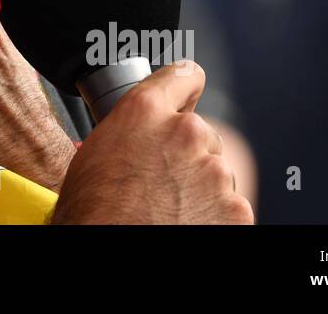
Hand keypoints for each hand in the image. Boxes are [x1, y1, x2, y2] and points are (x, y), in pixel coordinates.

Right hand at [51, 60, 254, 223]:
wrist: (105, 253)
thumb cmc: (93, 212)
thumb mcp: (95, 151)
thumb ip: (130, 129)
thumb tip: (140, 132)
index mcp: (145, 112)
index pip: (184, 75)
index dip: (184, 88)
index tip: (186, 97)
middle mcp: (184, 132)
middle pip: (200, 133)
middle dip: (186, 153)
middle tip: (161, 180)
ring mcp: (214, 172)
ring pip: (214, 171)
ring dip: (199, 185)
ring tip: (168, 208)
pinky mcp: (234, 209)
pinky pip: (228, 205)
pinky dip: (212, 214)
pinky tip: (183, 222)